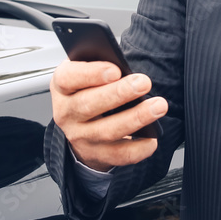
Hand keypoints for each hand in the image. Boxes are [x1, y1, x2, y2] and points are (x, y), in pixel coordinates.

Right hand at [51, 60, 167, 171]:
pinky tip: (152, 139)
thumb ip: (101, 64)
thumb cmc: (89, 87)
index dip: (91, 74)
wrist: (80, 124)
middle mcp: (66, 113)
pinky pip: (118, 155)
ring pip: (107, 131)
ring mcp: (80, 137)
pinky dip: (137, 149)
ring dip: (135, 118)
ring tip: (158, 106)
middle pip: (89, 104)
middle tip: (144, 83)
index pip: (68, 78)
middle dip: (119, 93)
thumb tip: (125, 65)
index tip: (115, 70)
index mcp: (63, 86)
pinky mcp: (96, 155)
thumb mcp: (87, 71)